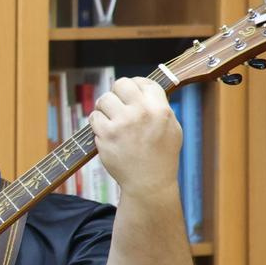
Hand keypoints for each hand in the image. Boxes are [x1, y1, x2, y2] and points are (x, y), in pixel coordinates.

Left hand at [90, 75, 181, 196]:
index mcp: (160, 109)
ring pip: (104, 99)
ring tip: (111, 118)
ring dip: (105, 107)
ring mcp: (122, 124)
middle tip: (118, 103)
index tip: (132, 92)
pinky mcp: (106, 135)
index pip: (145, 82)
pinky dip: (97, 122)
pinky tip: (105, 130)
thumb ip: (160, 106)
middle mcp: (141, 113)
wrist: (148, 182)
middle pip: (121, 83)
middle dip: (117, 92)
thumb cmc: (161, 155)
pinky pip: (93, 117)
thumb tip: (144, 89)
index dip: (136, 84)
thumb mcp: (171, 127)